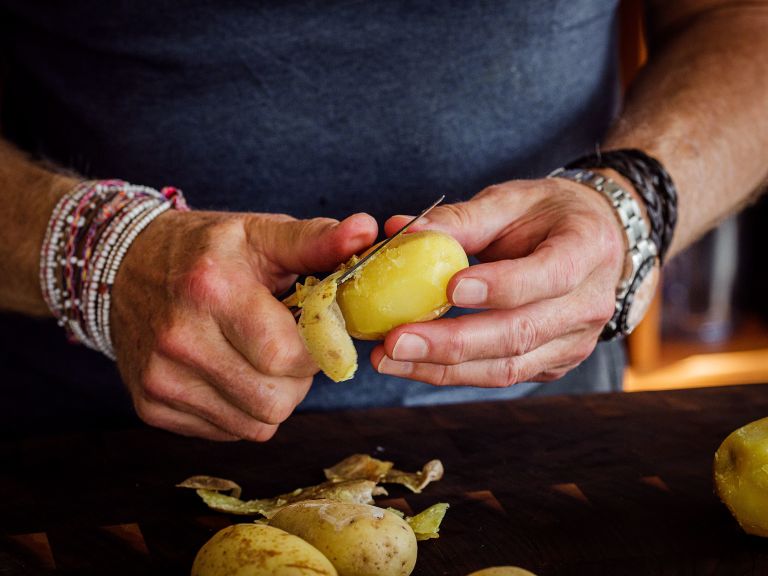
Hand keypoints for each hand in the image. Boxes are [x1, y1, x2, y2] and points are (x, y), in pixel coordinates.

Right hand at [111, 209, 376, 440]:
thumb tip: (369, 230)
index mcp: (212, 289)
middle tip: (287, 346)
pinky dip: (242, 409)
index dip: (316, 349)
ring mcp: (160, 378)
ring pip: (256, 424)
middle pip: (275, 400)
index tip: (314, 330)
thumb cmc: (205, 250)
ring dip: (273, 396)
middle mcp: (178, 339)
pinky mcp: (150, 405)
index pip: (288, 355)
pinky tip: (231, 371)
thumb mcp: (259, 233)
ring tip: (258, 357)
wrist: (124, 267)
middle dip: (298, 378)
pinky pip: (227, 432)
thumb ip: (316, 240)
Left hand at [372, 177, 626, 386]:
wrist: (596, 242)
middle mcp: (588, 304)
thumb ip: (462, 218)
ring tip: (390, 359)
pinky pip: (502, 375)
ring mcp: (574, 342)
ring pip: (508, 367)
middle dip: (454, 343)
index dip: (502, 286)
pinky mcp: (553, 364)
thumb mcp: (513, 200)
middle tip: (396, 341)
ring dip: (443, 369)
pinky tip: (413, 363)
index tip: (451, 288)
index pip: (550, 275)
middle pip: (521, 333)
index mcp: (587, 249)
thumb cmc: (550, 215)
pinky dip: (454, 374)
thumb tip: (402, 227)